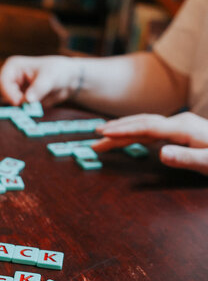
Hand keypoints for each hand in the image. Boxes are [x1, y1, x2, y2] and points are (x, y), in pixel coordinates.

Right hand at [0, 55, 79, 105]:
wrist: (69, 79)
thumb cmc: (59, 71)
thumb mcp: (50, 77)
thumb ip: (38, 88)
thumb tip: (27, 100)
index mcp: (13, 67)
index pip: (3, 81)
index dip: (8, 93)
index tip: (19, 102)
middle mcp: (12, 79)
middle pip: (6, 94)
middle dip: (16, 102)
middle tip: (28, 109)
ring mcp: (17, 91)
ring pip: (12, 104)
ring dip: (22, 109)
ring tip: (34, 109)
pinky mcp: (23, 101)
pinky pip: (20, 110)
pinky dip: (27, 113)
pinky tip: (36, 112)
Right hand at [92, 112, 207, 175]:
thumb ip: (186, 158)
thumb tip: (161, 153)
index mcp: (183, 128)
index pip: (146, 127)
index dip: (123, 130)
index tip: (103, 134)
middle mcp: (179, 122)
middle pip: (141, 123)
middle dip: (117, 130)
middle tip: (94, 139)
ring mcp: (180, 125)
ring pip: (145, 124)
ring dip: (124, 129)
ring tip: (104, 137)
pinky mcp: (181, 130)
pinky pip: (152, 129)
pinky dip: (136, 132)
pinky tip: (128, 136)